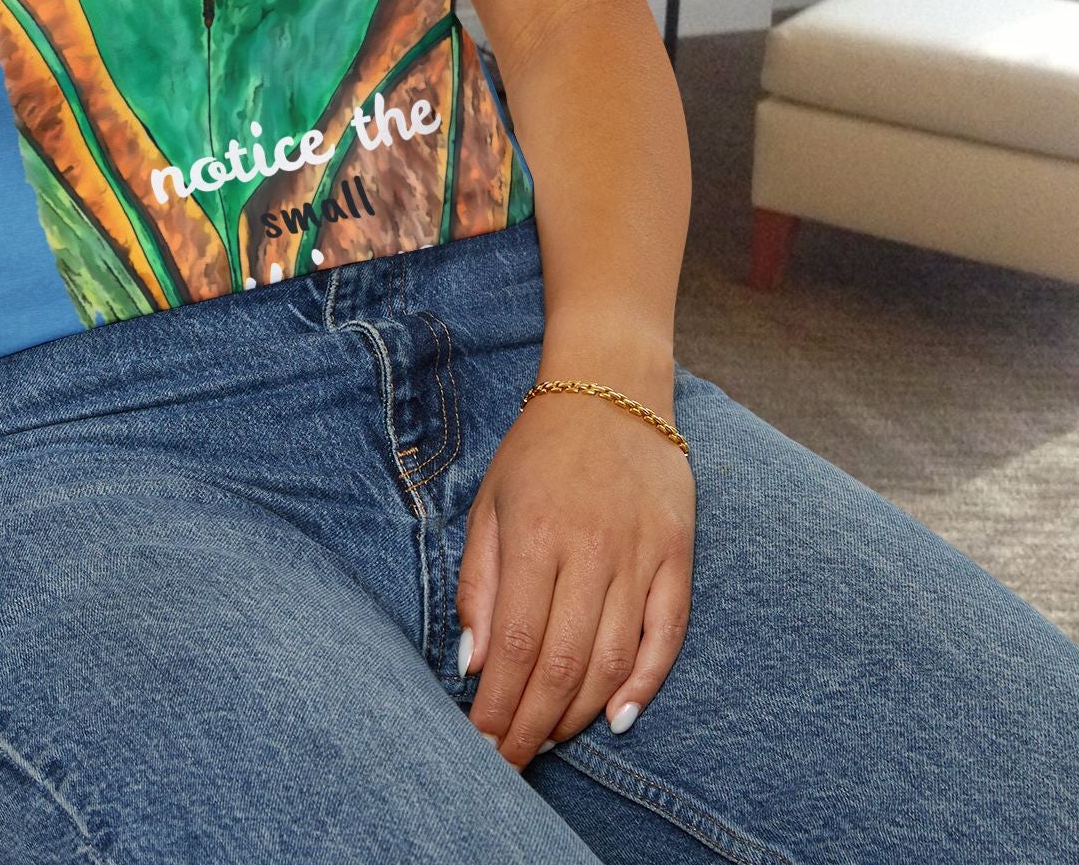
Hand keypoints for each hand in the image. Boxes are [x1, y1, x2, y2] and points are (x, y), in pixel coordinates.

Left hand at [455, 384, 695, 767]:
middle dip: (533, 724)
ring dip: (579, 712)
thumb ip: (479, 583)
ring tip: (550, 740)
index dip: (499, 704)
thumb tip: (473, 662)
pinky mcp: (678, 555)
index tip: (481, 743)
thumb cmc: (538, 450)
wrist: (611, 389)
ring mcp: (640, 554)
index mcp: (535, 535)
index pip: (516, 644)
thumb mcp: (490, 503)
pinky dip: (645, 683)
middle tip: (512, 762)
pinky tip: (618, 717)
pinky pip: (667, 635)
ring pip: (613, 659)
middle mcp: (590, 549)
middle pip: (563, 663)